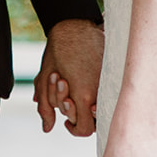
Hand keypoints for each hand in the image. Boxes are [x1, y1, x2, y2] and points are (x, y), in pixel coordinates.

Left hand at [34, 19, 103, 136]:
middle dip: (74, 112)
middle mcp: (99, 92)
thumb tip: (47, 129)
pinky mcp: (112, 74)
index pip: (85, 129)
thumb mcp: (44, 81)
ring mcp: (108, 84)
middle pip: (92, 121)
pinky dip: (93, 92)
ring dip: (82, 101)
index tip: (66, 122)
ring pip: (98, 107)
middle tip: (64, 96)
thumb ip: (45, 107)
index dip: (74, 129)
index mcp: (84, 97)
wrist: (73, 26)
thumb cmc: (56, 53)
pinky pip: (106, 92)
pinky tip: (80, 79)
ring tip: (67, 81)